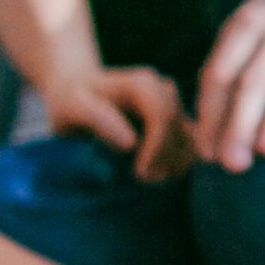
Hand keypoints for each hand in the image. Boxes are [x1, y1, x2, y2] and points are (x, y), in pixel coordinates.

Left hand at [38, 64, 192, 181]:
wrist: (78, 91)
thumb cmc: (71, 101)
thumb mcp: (73, 107)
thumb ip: (99, 120)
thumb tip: (130, 143)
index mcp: (142, 83)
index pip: (163, 117)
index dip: (157, 148)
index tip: (139, 174)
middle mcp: (164, 90)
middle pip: (180, 129)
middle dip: (165, 160)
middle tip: (143, 181)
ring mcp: (173, 106)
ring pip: (192, 138)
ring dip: (175, 164)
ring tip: (149, 180)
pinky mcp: (176, 121)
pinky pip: (191, 145)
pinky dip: (179, 163)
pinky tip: (158, 174)